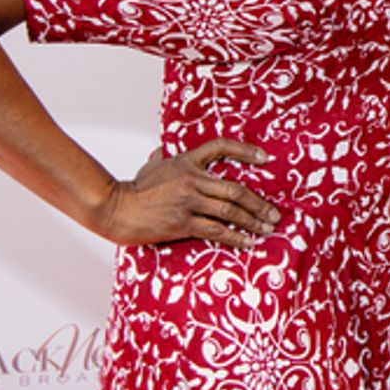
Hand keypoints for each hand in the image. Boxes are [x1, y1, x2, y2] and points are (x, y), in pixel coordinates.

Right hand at [95, 138, 281, 247]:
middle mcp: (192, 179)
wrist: (115, 209)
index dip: (245, 151)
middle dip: (258, 203)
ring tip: (267, 229)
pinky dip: (235, 237)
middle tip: (275, 214)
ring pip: (229, 211)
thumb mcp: (152, 166)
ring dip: (252, 221)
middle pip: (235, 189)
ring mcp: (188, 201)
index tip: (265, 158)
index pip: (221, 147)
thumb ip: (163, 157)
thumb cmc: (134, 189)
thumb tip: (162, 148)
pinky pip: (215, 230)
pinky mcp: (182, 223)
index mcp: (187, 161)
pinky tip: (247, 242)